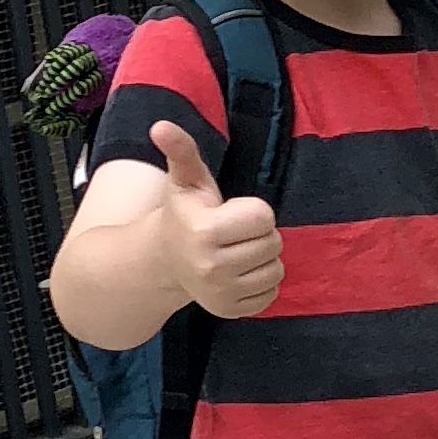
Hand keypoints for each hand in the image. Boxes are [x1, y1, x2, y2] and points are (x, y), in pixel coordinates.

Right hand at [153, 122, 283, 319]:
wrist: (166, 260)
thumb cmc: (185, 212)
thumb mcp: (185, 180)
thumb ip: (181, 151)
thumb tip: (161, 126)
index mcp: (204, 231)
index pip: (264, 217)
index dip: (251, 211)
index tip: (229, 213)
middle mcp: (211, 268)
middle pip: (273, 243)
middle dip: (258, 233)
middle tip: (233, 233)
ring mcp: (221, 294)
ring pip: (276, 270)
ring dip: (262, 258)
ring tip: (236, 251)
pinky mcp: (230, 312)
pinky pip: (272, 293)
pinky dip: (261, 282)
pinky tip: (238, 273)